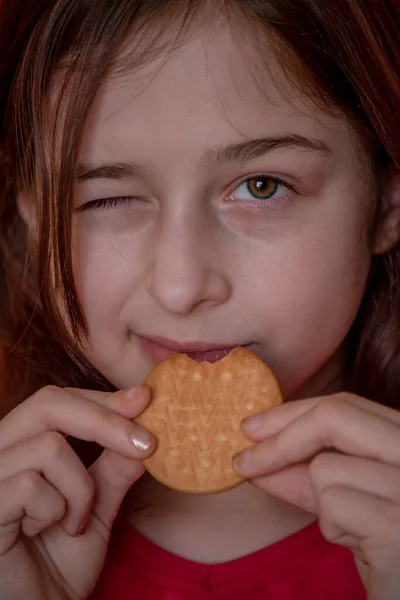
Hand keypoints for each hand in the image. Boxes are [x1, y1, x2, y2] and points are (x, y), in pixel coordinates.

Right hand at [0, 385, 155, 599]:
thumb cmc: (60, 563)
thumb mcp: (96, 508)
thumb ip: (113, 470)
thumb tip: (142, 433)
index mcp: (21, 446)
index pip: (59, 400)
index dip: (103, 399)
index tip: (145, 398)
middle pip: (49, 403)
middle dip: (105, 420)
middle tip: (145, 445)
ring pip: (49, 446)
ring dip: (80, 488)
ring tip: (75, 520)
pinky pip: (31, 486)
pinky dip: (57, 510)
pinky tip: (50, 532)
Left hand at [233, 393, 399, 599]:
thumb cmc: (386, 545)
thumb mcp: (349, 498)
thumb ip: (308, 472)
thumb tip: (254, 453)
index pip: (345, 404)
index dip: (292, 412)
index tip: (251, 427)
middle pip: (333, 417)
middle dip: (278, 440)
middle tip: (242, 462)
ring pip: (325, 467)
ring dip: (321, 503)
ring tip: (354, 529)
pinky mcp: (397, 527)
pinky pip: (332, 505)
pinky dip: (333, 529)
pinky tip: (362, 547)